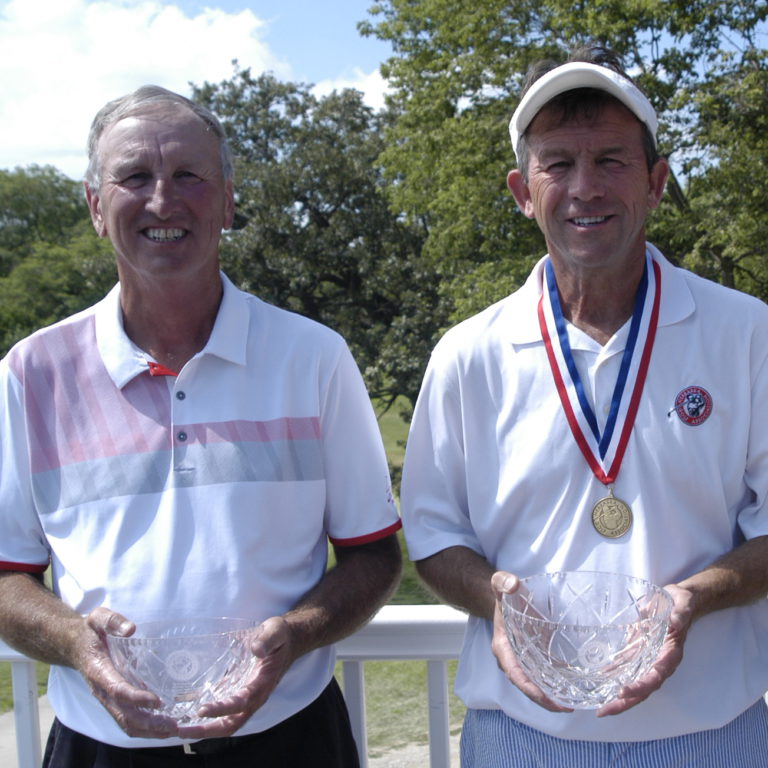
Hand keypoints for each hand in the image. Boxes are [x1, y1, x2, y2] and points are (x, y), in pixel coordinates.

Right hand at [82, 607, 177, 737]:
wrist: (75, 645)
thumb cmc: (91, 631)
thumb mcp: (98, 618)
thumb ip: (113, 621)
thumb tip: (131, 629)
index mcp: (98, 670)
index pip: (117, 690)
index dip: (136, 698)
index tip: (156, 701)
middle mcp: (102, 690)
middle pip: (123, 715)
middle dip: (147, 722)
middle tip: (173, 725)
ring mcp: (108, 698)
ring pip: (125, 722)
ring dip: (148, 730)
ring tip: (173, 730)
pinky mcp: (115, 700)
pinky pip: (128, 719)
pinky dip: (145, 727)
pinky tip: (165, 726)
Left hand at [177, 616, 295, 739]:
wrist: (287, 639)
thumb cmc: (280, 636)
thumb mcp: (275, 632)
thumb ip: (266, 640)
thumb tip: (256, 650)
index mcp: (263, 684)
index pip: (241, 703)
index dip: (222, 709)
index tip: (202, 710)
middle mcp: (253, 696)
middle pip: (231, 723)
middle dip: (207, 730)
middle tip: (182, 730)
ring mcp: (245, 695)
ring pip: (225, 720)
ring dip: (203, 726)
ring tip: (178, 725)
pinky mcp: (237, 689)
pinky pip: (220, 707)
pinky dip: (203, 711)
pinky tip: (183, 707)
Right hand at [490, 571, 572, 712]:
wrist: (504, 599)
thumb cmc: (504, 595)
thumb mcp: (500, 585)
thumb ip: (503, 582)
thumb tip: (512, 585)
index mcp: (503, 647)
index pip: (514, 673)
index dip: (529, 688)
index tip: (545, 698)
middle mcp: (513, 659)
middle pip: (527, 686)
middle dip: (544, 699)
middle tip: (566, 707)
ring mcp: (524, 661)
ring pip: (536, 684)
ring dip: (552, 697)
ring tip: (573, 705)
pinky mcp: (535, 658)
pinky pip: (545, 675)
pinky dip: (557, 684)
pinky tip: (574, 689)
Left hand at [597, 583, 692, 716]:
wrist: (679, 601)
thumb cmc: (682, 604)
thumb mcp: (683, 605)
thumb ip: (680, 614)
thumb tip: (676, 622)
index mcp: (671, 655)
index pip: (656, 676)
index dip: (641, 686)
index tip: (625, 691)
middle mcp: (659, 662)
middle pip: (643, 688)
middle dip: (625, 701)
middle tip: (604, 712)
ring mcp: (648, 659)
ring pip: (633, 683)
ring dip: (618, 696)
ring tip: (600, 708)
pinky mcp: (639, 651)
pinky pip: (626, 669)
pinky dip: (614, 677)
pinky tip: (599, 682)